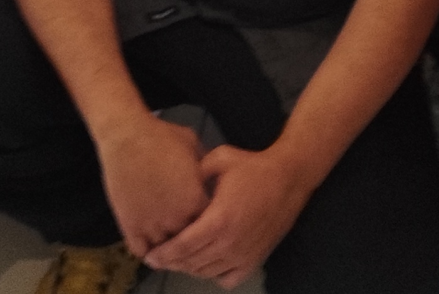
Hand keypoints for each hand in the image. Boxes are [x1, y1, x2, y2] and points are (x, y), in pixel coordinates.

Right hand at [96, 109, 210, 258]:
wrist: (126, 136)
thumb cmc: (162, 137)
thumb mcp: (194, 146)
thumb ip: (206, 167)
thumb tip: (212, 176)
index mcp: (196, 201)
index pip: (209, 226)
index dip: (206, 224)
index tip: (203, 222)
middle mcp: (177, 218)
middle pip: (189, 243)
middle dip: (188, 239)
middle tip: (186, 237)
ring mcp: (152, 225)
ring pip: (165, 252)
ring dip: (166, 249)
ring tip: (167, 245)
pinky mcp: (130, 226)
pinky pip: (141, 251)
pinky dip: (145, 251)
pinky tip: (148, 245)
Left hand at [145, 143, 310, 287]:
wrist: (289, 178)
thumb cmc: (253, 168)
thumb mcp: (220, 159)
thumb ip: (195, 171)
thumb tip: (176, 182)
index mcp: (219, 219)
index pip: (183, 246)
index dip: (164, 254)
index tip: (149, 256)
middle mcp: (230, 243)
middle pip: (192, 262)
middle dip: (172, 262)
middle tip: (158, 258)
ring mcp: (244, 255)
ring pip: (207, 273)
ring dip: (190, 269)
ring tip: (178, 260)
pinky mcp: (255, 260)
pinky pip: (228, 279)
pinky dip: (214, 275)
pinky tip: (207, 264)